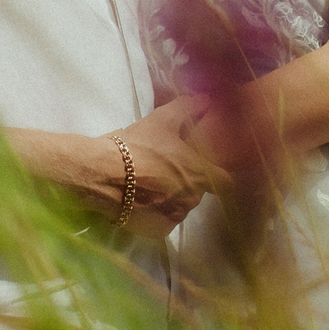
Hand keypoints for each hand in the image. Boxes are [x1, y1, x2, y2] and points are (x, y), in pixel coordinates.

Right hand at [113, 98, 220, 234]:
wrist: (103, 175)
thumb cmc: (137, 147)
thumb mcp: (161, 120)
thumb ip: (187, 108)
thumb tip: (206, 98)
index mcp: (200, 175)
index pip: (225, 183)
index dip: (218, 176)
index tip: (206, 171)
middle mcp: (192, 200)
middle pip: (197, 192)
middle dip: (185, 183)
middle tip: (163, 171)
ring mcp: (176, 217)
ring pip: (180, 207)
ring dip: (170, 199)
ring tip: (148, 186)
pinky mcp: (158, 231)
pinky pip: (164, 221)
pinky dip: (156, 214)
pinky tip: (141, 201)